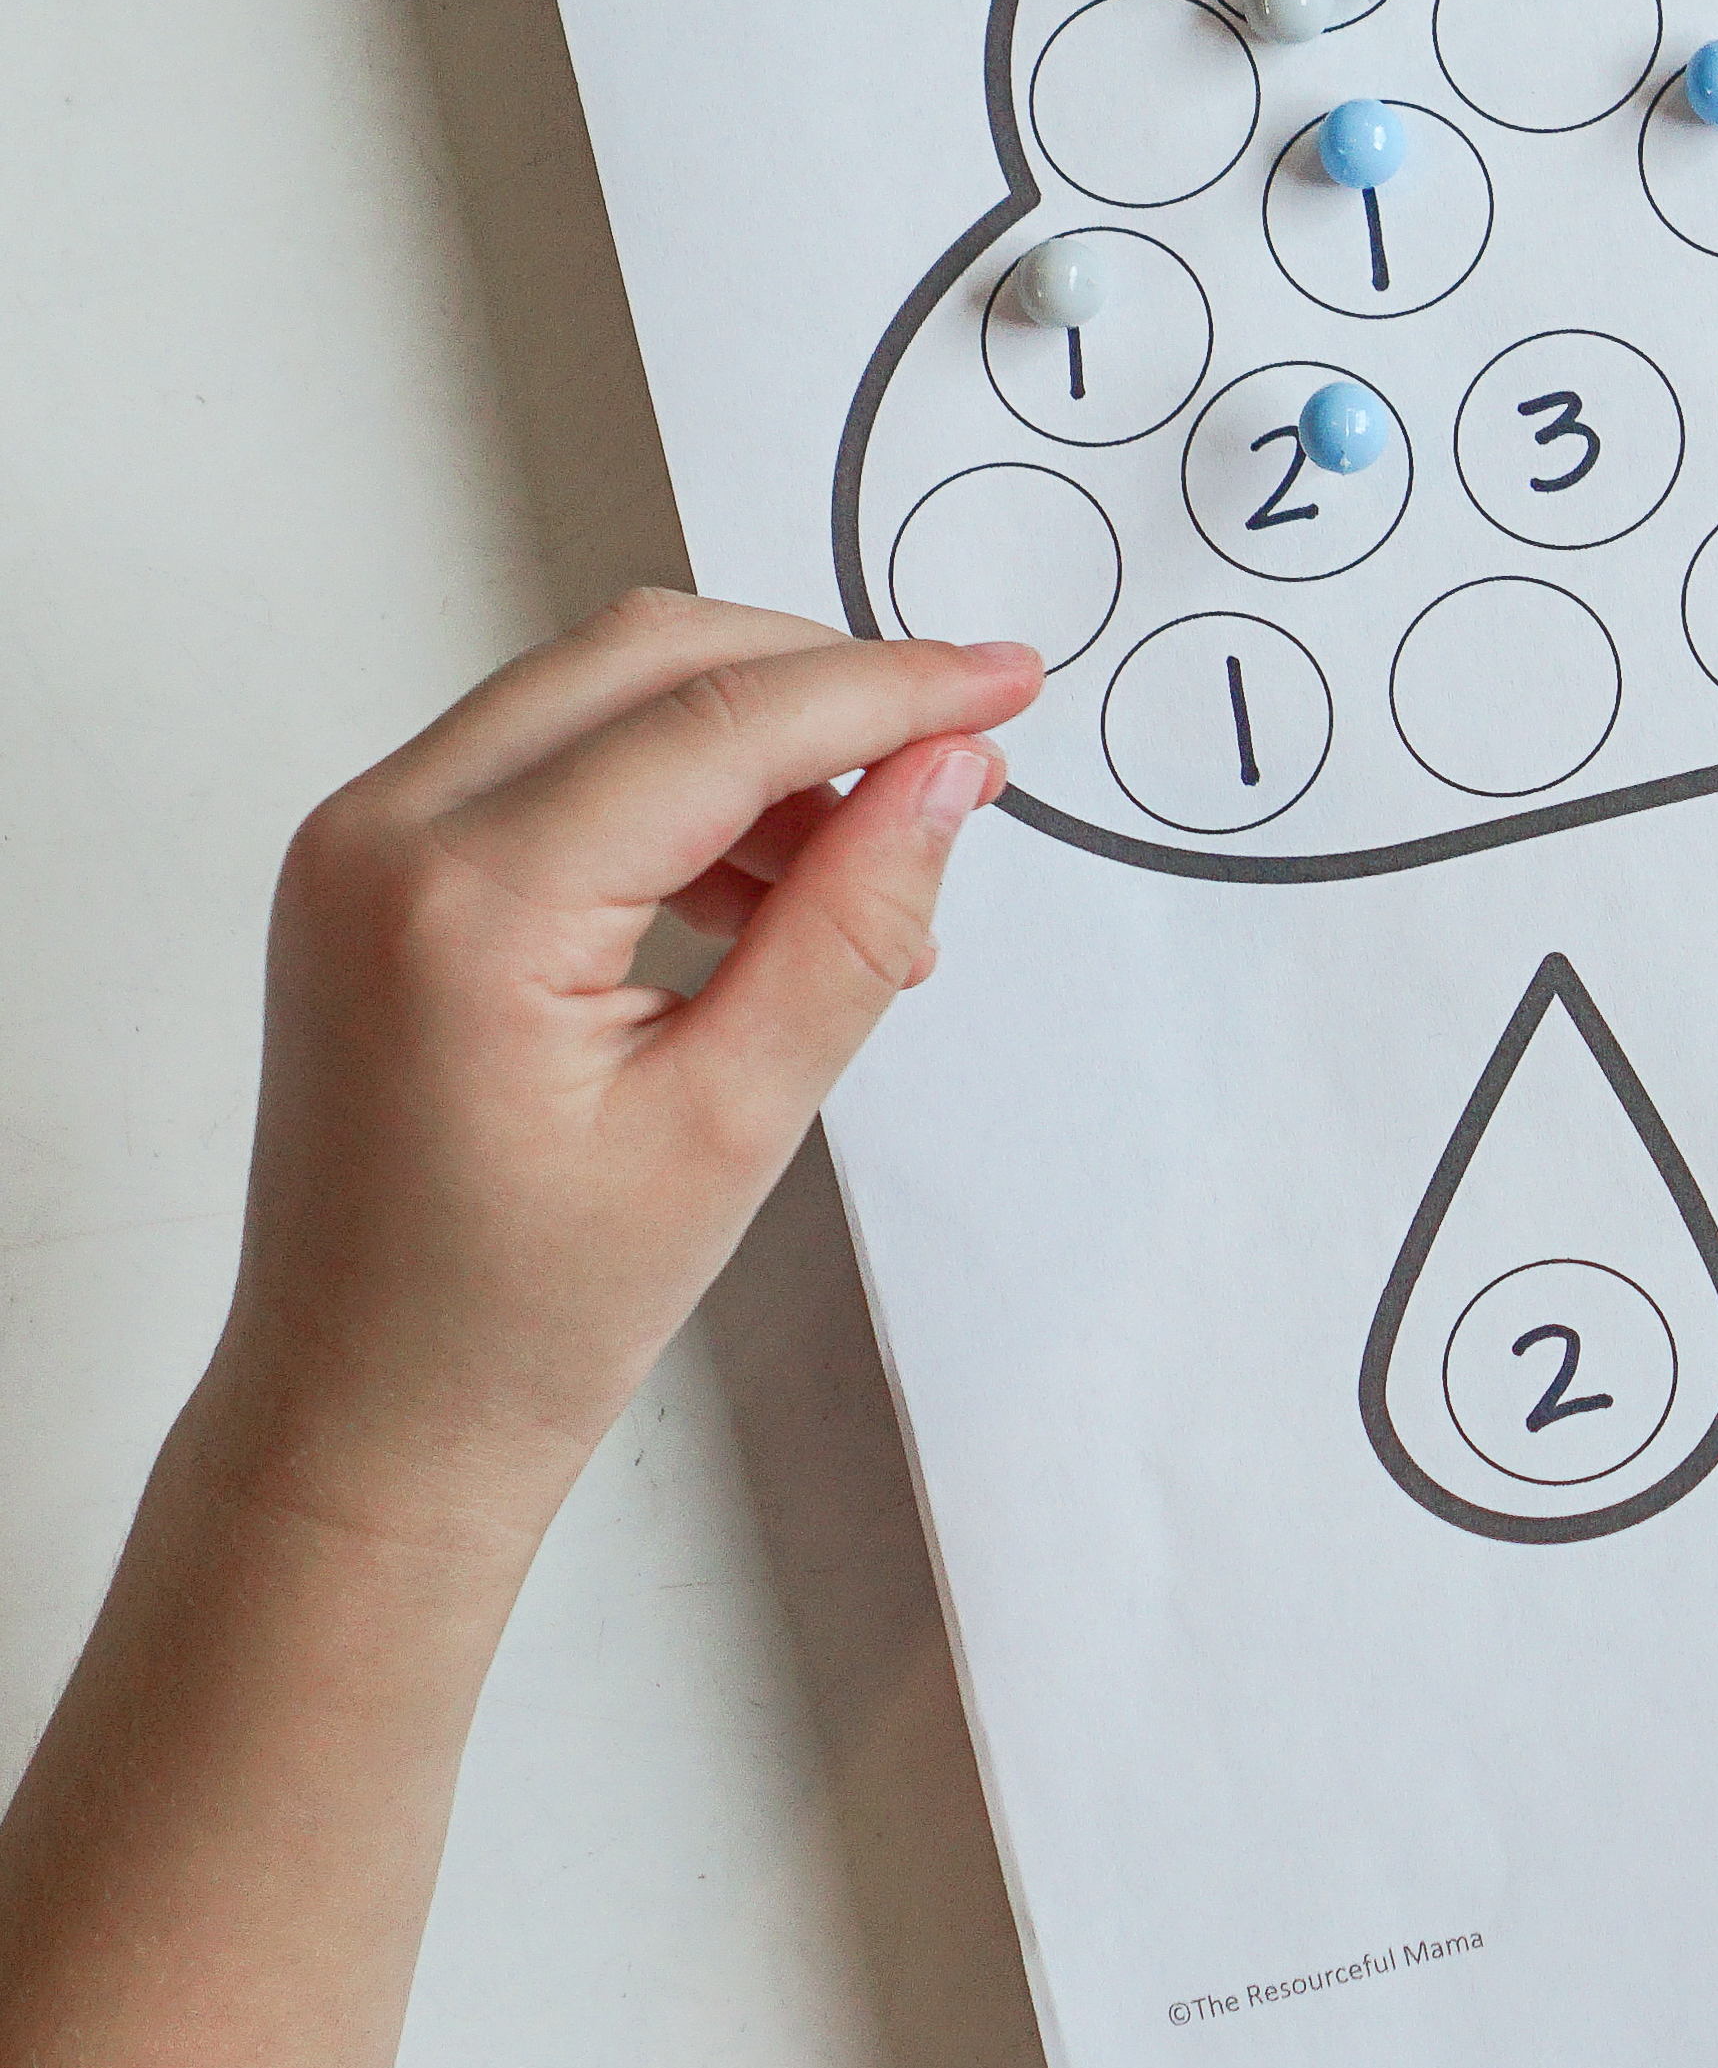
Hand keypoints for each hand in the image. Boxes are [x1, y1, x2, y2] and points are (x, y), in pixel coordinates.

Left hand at [204, 591, 1040, 1553]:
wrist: (368, 1409)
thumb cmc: (523, 1309)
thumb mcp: (734, 1121)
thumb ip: (852, 925)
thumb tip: (949, 771)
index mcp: (465, 905)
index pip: (717, 722)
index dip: (888, 688)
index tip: (1008, 682)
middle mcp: (382, 837)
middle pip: (647, 658)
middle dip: (822, 682)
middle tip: (958, 753)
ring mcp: (359, 843)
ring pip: (600, 689)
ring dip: (755, 733)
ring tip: (864, 867)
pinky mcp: (372, 867)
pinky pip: (550, 753)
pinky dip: (676, 778)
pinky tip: (763, 886)